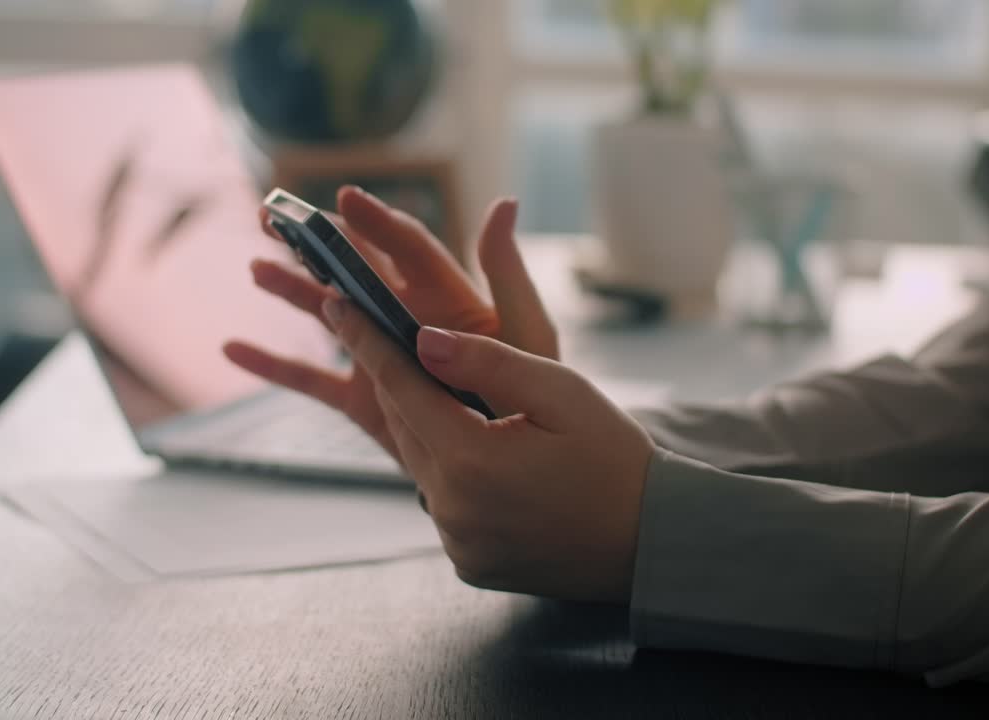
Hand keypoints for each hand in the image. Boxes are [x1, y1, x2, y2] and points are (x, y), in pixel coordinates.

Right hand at [224, 186, 557, 458]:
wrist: (514, 466)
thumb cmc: (530, 393)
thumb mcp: (528, 332)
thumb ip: (508, 273)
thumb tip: (504, 204)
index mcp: (447, 296)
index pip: (407, 248)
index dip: (377, 223)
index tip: (345, 200)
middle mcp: (407, 318)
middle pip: (355, 270)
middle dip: (316, 241)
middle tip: (275, 215)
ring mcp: (379, 357)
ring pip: (326, 315)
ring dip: (291, 290)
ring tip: (257, 268)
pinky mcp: (362, 399)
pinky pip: (310, 379)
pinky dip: (272, 366)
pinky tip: (233, 349)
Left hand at [324, 298, 653, 603]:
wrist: (652, 544)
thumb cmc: (616, 459)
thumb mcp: (562, 392)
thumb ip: (488, 362)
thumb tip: (423, 340)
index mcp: (472, 461)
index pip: (401, 385)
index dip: (366, 339)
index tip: (336, 303)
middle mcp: (453, 509)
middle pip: (404, 425)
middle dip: (393, 376)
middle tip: (376, 330)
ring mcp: (457, 542)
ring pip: (422, 464)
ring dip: (425, 425)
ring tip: (438, 388)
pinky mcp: (468, 563)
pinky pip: (444, 503)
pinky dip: (450, 471)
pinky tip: (479, 451)